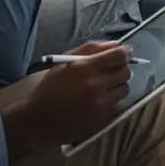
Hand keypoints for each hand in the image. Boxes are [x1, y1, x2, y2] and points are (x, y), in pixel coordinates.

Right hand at [1, 42, 131, 159]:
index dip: (123, 53)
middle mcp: (96, 86)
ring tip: (102, 87)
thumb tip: (116, 44)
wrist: (38, 121)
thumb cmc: (50, 88)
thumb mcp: (66, 60)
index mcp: (87, 68)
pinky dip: (110, 102)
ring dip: (116, 86)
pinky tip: (96, 102)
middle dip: (120, 69)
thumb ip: (92, 48)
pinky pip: (116, 106)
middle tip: (110, 71)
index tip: (120, 55)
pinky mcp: (101, 121)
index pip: (120, 56)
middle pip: (126, 72)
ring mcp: (100, 105)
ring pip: (124, 90)